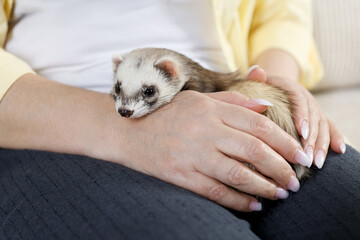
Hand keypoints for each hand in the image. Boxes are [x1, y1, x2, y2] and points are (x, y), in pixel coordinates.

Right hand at [109, 90, 307, 211]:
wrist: (127, 132)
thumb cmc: (166, 115)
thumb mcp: (197, 100)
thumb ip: (232, 101)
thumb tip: (266, 107)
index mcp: (209, 109)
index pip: (258, 124)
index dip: (284, 141)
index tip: (300, 155)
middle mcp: (203, 130)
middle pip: (253, 150)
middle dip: (280, 167)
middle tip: (295, 180)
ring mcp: (191, 154)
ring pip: (237, 173)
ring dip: (264, 186)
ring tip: (281, 193)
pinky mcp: (180, 175)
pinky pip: (215, 192)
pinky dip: (238, 201)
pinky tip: (254, 205)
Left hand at [247, 66, 345, 168]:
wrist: (274, 86)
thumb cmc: (261, 88)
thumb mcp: (258, 81)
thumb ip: (256, 77)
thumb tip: (255, 71)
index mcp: (291, 88)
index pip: (299, 100)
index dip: (302, 115)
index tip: (302, 131)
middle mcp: (306, 98)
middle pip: (313, 116)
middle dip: (312, 137)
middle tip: (307, 156)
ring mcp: (313, 109)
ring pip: (322, 125)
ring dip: (321, 144)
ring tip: (316, 162)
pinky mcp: (318, 118)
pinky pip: (330, 127)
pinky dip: (335, 138)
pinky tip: (339, 150)